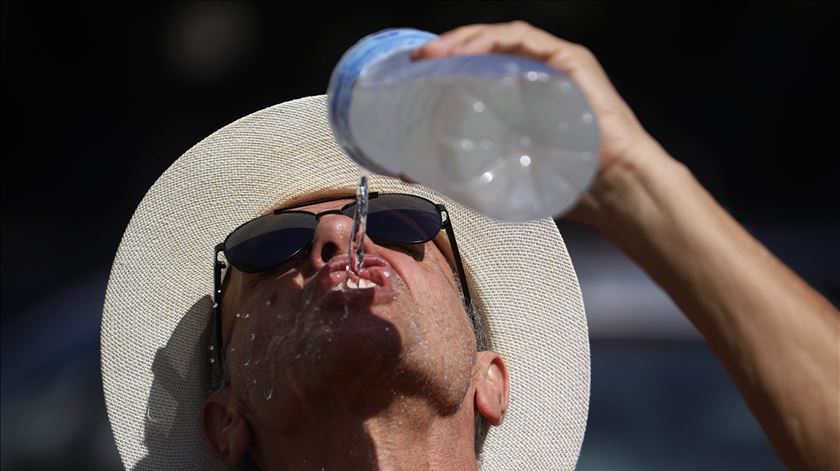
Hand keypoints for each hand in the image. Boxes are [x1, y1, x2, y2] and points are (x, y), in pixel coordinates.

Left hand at [412, 21, 670, 225]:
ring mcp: (554, 64)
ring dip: (465, 40)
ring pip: (502, 38)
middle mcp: (536, 74)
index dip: (445, 64)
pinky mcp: (571, 61)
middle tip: (418, 60)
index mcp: (520, 96)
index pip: (478, 67)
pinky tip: (469, 50)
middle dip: (448, 48)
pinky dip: (494, 40)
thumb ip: (468, 167)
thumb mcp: (504, 172)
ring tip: (436, 53)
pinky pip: (526, 39)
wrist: (614, 188)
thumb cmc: (566, 184)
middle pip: (486, 49)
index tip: (415, 71)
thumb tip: (412, 173)